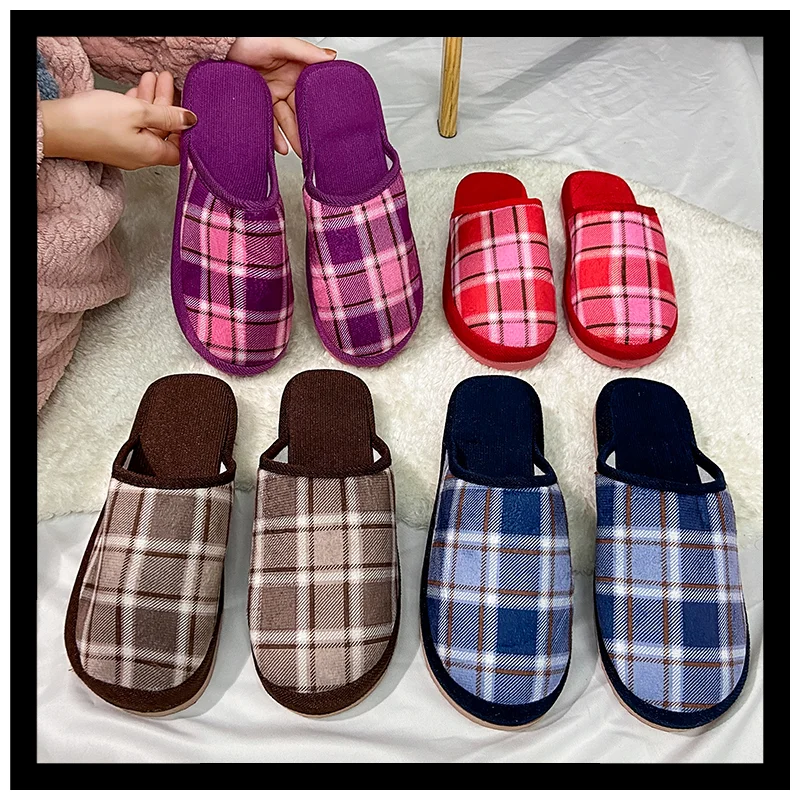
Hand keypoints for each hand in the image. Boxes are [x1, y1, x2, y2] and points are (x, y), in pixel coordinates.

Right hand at [40, 71, 195, 169]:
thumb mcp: (137, 112)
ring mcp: (124, 149)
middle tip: (167, 81)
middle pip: (162, 131)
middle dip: (166, 104)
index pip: (179, 148)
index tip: (183, 108)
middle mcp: (139, 156)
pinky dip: (135, 107)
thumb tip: (190, 120)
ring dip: (150, 101)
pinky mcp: (110, 140)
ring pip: (145, 125)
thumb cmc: (93, 121)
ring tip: (153, 78)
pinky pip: (130, 125)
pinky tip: (134, 92)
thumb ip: (166, 116)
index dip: (184, 130)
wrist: (55, 127)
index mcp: (151, 154)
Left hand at [227, 37, 335, 154]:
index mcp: (295, 71)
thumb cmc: (248, 38)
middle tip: (311, 147)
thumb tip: (329, 57)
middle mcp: (285, 85)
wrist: (220, 45)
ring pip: (284, 121)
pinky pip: (268, 123)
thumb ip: (304, 52)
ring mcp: (271, 95)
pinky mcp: (258, 103)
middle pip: (298, 113)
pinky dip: (274, 136)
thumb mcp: (279, 42)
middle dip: (304, 131)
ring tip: (297, 151)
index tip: (323, 127)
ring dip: (291, 137)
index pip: (309, 97)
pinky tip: (279, 146)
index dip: (315, 113)